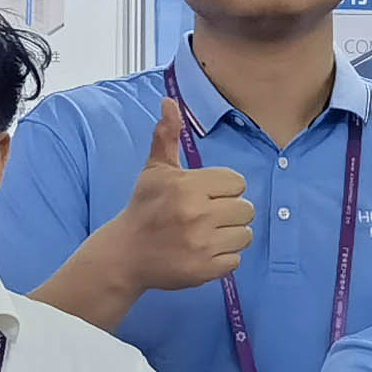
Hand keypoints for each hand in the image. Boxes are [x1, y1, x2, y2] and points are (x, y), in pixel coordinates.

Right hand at [108, 97, 256, 295]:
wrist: (125, 255)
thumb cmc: (144, 208)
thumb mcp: (155, 171)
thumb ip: (167, 136)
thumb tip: (169, 101)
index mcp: (187, 186)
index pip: (237, 182)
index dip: (222, 189)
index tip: (201, 196)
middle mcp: (197, 214)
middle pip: (246, 209)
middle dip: (228, 212)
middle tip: (204, 217)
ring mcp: (202, 244)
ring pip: (245, 235)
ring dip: (229, 235)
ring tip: (205, 234)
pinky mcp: (205, 270)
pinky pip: (236, 260)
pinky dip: (222, 258)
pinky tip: (201, 252)